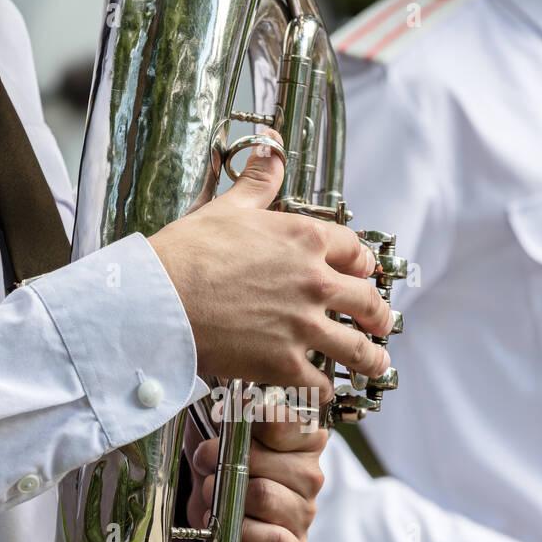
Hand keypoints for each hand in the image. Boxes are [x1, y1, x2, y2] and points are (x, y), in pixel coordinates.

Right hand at [148, 133, 392, 401]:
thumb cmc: (187, 253)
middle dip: (378, 315)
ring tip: (376, 363)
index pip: (355, 252)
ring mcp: (303, 326)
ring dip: (371, 358)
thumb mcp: (228, 207)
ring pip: (357, 348)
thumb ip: (259, 182)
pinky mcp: (285, 363)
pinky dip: (325, 390)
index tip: (365, 273)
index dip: (363, 265)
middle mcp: (314, 281)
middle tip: (381, 323)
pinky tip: (324, 391)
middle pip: (366, 301)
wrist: (159, 301)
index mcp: (305, 239)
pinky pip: (321, 383)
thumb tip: (271, 150)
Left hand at [186, 405, 326, 541]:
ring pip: (263, 496)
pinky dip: (241, 532)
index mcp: (305, 439)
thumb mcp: (225, 429)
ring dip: (226, 496)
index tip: (222, 423)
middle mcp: (311, 474)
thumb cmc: (226, 466)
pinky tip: (227, 525)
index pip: (283, 421)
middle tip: (206, 463)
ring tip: (213, 494)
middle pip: (263, 460)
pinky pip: (272, 539)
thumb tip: (239, 401)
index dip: (246, 422)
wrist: (217, 511)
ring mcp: (305, 512)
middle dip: (224, 461)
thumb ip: (237, 412)